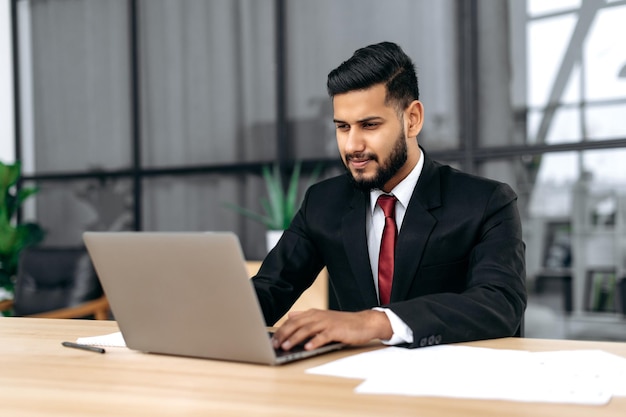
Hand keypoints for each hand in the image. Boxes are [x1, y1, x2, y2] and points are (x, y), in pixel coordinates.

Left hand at [271, 309, 392, 350]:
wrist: (363, 323)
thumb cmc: (342, 323)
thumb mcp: (322, 318)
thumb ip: (305, 317)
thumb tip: (290, 316)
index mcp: (313, 314)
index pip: (292, 321)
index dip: (281, 330)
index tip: (272, 340)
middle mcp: (318, 316)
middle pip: (297, 324)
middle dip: (284, 334)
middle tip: (275, 345)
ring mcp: (327, 323)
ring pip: (307, 329)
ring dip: (295, 338)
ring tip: (286, 346)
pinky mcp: (336, 330)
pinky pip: (323, 336)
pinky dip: (314, 342)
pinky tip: (307, 347)